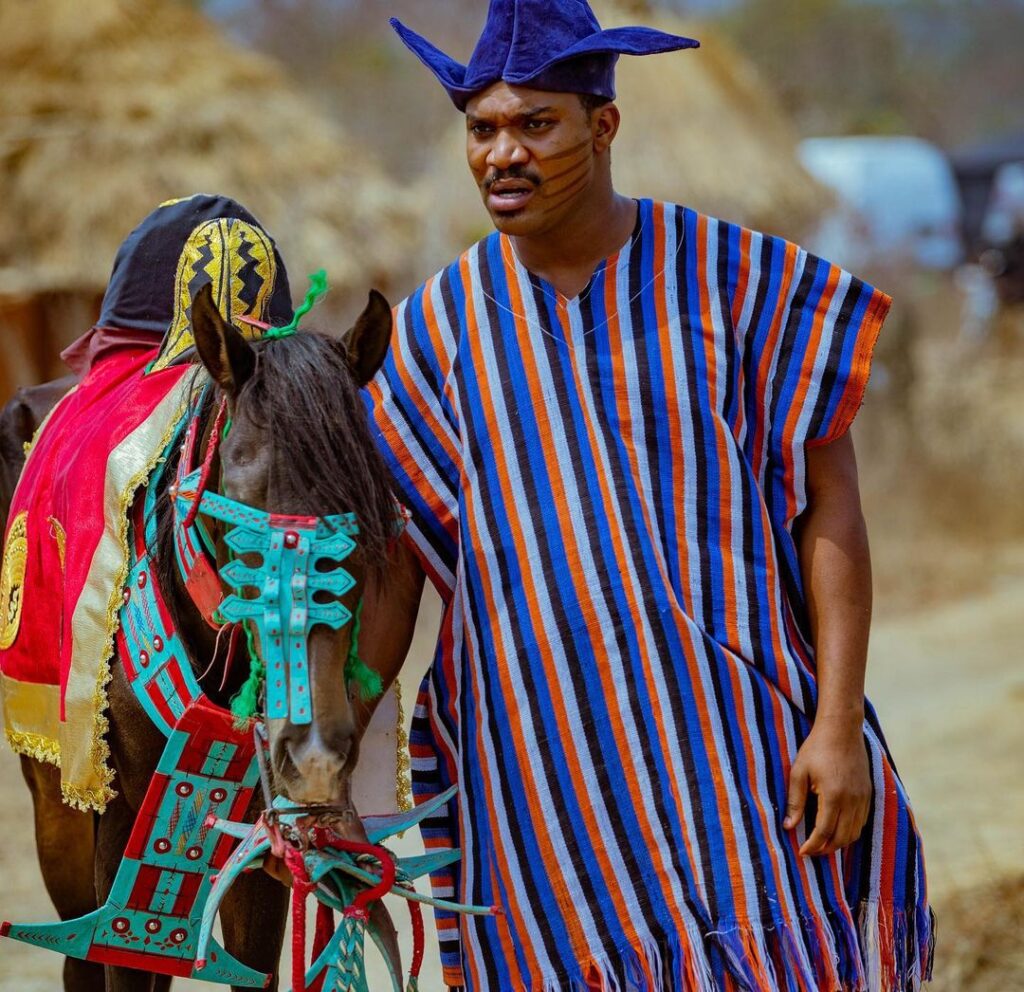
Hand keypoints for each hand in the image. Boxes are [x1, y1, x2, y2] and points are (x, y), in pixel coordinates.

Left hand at [784, 718, 871, 856]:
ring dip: (839, 843)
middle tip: (810, 852)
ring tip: (822, 845)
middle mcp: (852, 801)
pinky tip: (838, 831)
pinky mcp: (868, 794)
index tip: (801, 852)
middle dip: (825, 849)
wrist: (842, 730)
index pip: (824, 832)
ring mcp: (863, 798)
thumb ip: (795, 801)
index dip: (812, 846)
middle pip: (841, 838)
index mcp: (833, 796)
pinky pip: (862, 822)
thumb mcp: (799, 772)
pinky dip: (850, 832)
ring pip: (854, 833)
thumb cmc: (816, 748)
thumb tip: (788, 827)